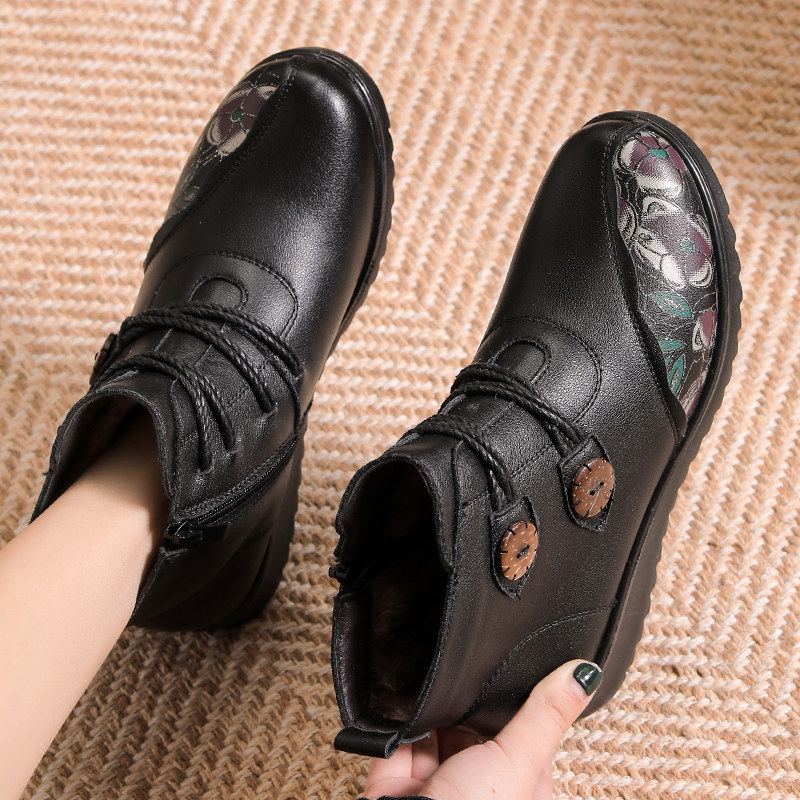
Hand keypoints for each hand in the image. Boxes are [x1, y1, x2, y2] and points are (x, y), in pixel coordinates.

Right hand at [363, 660, 601, 799]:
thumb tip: (584, 674)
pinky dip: (400, 723)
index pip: (525, 737)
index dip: (521, 706)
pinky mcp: (396, 779)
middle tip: (472, 679)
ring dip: (434, 712)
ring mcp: (435, 784)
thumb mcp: (519, 759)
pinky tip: (408, 708)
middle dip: (470, 707)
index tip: (517, 671)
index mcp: (517, 790)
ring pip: (436, 731)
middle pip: (476, 731)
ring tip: (438, 696)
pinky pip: (399, 738)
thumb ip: (544, 715)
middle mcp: (477, 789)